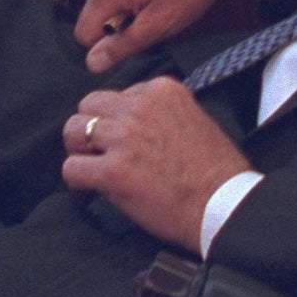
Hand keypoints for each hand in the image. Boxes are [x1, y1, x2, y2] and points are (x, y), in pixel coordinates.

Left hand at [60, 78, 249, 248]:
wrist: (225, 206)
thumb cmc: (216, 171)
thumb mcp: (193, 118)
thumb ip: (160, 111)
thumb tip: (129, 121)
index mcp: (161, 90)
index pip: (118, 95)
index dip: (117, 120)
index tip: (125, 140)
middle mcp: (139, 107)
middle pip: (89, 105)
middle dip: (92, 128)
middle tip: (100, 152)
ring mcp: (124, 137)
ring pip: (74, 130)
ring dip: (80, 150)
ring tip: (92, 167)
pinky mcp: (113, 170)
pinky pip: (72, 167)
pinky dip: (76, 179)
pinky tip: (89, 188)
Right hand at [74, 0, 234, 71]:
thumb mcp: (158, 25)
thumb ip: (122, 46)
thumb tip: (94, 62)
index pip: (83, 35)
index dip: (109, 45)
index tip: (135, 39)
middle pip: (95, 19)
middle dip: (121, 28)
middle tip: (153, 21)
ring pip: (109, 6)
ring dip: (130, 14)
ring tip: (160, 6)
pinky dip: (136, 0)